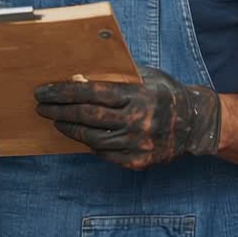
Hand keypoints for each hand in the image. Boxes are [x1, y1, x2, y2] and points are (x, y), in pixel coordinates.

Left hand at [34, 66, 220, 169]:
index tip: (44, 91)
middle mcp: (137, 120)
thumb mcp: (145, 76)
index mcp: (137, 95)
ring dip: (70, 129)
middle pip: (87, 116)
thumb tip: (80, 75)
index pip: (92, 92)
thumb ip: (116, 76)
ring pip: (93, 139)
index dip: (64, 92)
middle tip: (41, 107)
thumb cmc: (165, 93)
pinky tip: (82, 135)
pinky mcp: (138, 161)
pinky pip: (105, 154)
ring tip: (57, 120)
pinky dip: (91, 144)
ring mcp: (137, 144)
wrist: (196, 123)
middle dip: (59, 111)